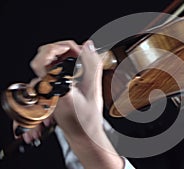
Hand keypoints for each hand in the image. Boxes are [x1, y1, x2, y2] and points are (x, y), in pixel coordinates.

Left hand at [13, 40, 122, 168]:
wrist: (83, 134)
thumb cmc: (87, 119)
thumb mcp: (93, 89)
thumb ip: (92, 65)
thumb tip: (88, 46)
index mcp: (55, 88)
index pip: (43, 59)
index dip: (57, 48)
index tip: (74, 48)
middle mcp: (46, 89)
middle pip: (41, 58)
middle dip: (60, 49)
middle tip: (77, 51)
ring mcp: (45, 90)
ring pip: (44, 64)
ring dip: (60, 56)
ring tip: (78, 58)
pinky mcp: (49, 91)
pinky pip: (49, 72)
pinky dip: (60, 64)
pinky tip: (73, 66)